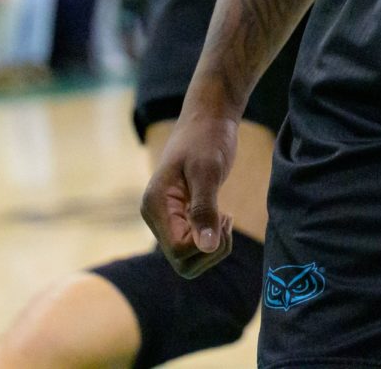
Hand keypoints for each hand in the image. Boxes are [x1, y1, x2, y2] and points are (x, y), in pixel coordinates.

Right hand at [140, 105, 238, 276]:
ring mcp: (167, 218)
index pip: (179, 251)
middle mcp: (156, 216)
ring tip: (224, 217)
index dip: (205, 243)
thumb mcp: (208, 171)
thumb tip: (206, 247)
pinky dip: (213, 239)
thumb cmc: (206, 138)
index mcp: (155, 206)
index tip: (222, 216)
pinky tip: (222, 216)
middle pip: (183, 263)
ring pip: (189, 260)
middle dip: (210, 251)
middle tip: (226, 220)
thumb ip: (204, 209)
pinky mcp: (181, 217)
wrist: (208, 118)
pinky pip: (195, 246)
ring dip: (213, 247)